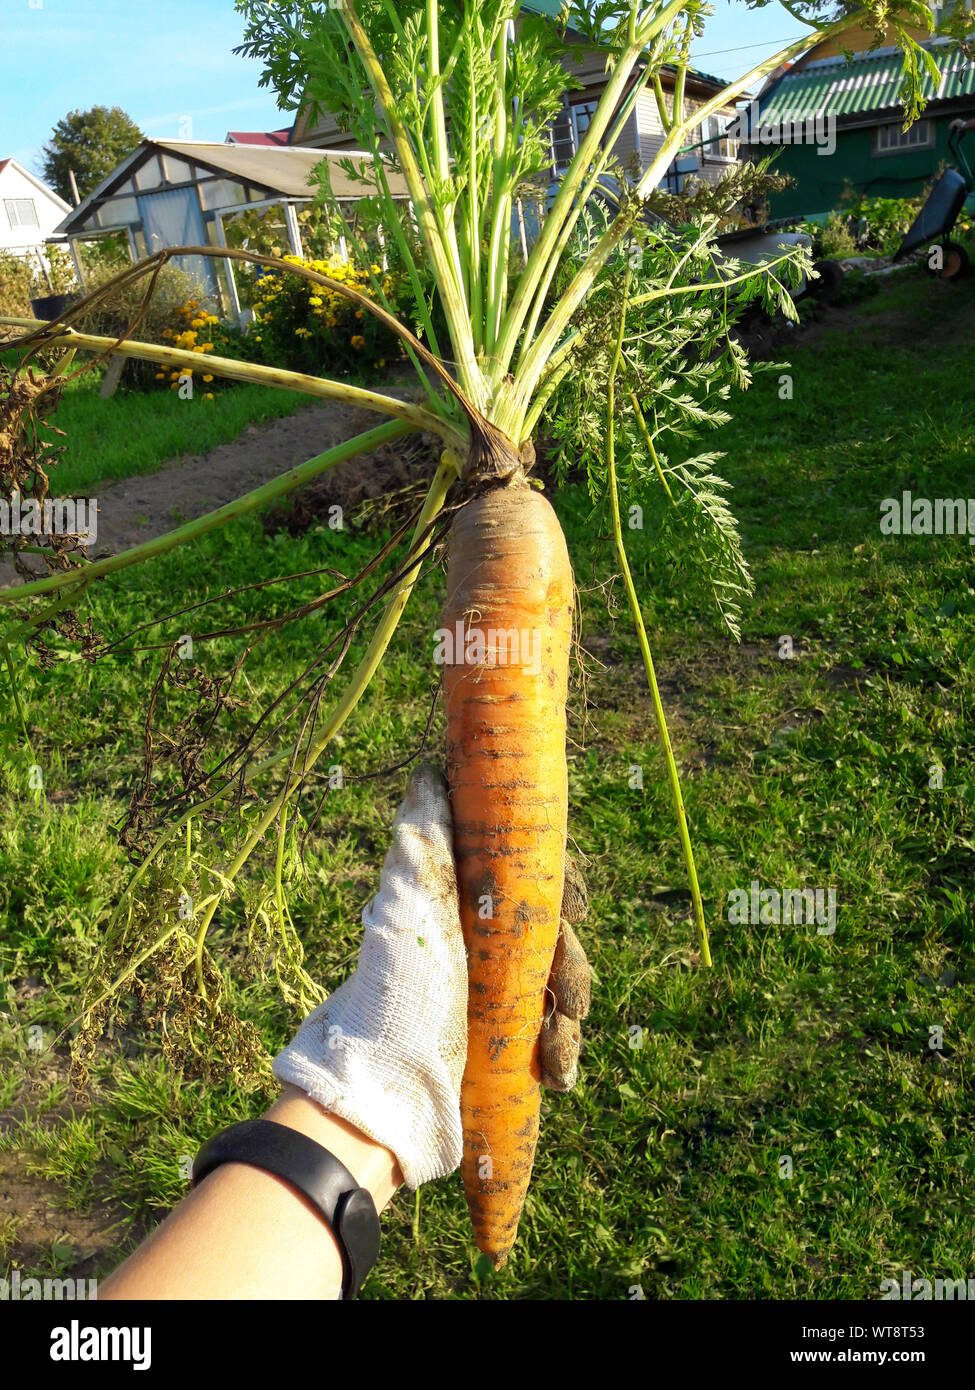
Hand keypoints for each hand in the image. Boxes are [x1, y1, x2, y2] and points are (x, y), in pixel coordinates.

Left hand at [273, 764, 592, 1189]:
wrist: (380, 1090)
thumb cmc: (393, 995)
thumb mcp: (406, 911)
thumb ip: (421, 845)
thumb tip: (426, 771)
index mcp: (467, 907)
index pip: (532, 878)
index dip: (562, 884)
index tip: (572, 904)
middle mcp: (484, 944)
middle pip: (554, 938)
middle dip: (569, 968)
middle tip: (565, 999)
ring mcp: (496, 994)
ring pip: (560, 989)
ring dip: (568, 1018)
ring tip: (557, 1057)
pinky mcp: (505, 1040)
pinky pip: (552, 1035)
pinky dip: (562, 1051)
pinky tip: (558, 1075)